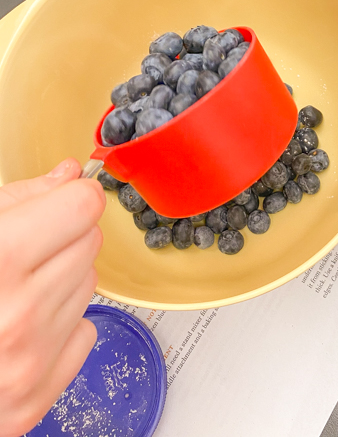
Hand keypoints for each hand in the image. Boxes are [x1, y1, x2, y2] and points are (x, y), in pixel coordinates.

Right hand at [0, 159, 105, 436]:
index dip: (72, 197)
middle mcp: (17, 315)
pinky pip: (84, 333)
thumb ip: (18, 198)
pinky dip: (61, 325)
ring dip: (60, 281)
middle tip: (21, 254)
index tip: (61, 201)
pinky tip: (20, 327)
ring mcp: (28, 363)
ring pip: (90, 285)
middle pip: (90, 241)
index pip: (84, 205)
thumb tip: (68, 174)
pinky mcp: (34, 399)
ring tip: (11, 292)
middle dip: (62, 239)